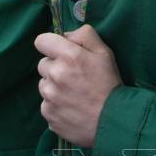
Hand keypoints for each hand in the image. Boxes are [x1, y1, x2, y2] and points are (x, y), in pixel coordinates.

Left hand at [34, 25, 122, 148]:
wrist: (113, 121)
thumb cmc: (109, 84)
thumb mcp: (104, 52)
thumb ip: (84, 35)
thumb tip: (65, 35)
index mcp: (68, 56)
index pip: (41, 41)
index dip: (51, 45)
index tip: (61, 53)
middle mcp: (55, 74)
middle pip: (43, 64)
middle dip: (55, 67)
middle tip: (74, 77)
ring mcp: (49, 96)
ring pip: (44, 85)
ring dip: (54, 87)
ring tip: (74, 94)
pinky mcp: (48, 114)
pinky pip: (46, 104)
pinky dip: (56, 105)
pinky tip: (72, 108)